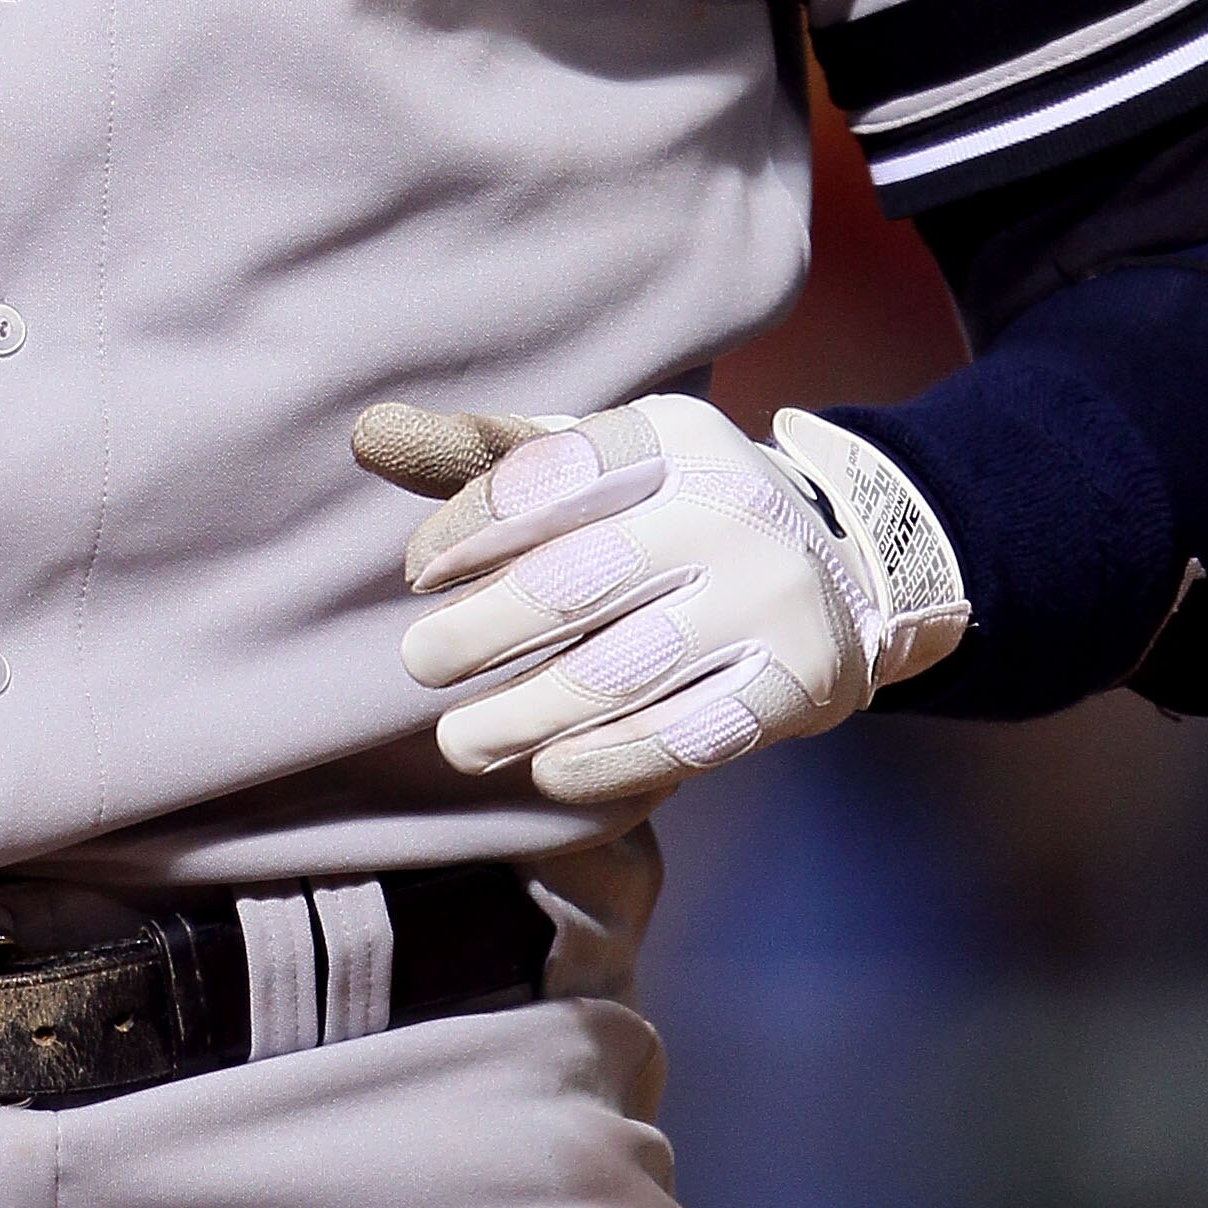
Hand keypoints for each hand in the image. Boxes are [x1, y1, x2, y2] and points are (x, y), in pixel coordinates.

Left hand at [355, 392, 966, 811]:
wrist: (842, 573)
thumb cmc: (671, 514)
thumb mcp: (598, 463)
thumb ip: (489, 457)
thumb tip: (366, 436)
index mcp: (672, 437)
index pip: (554, 474)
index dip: (473, 527)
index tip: (419, 575)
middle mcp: (730, 507)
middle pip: (580, 580)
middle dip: (485, 631)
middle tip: (421, 662)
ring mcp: (769, 598)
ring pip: (622, 670)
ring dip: (527, 714)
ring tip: (461, 740)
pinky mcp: (796, 682)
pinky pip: (687, 735)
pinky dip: (608, 759)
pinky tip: (549, 771)